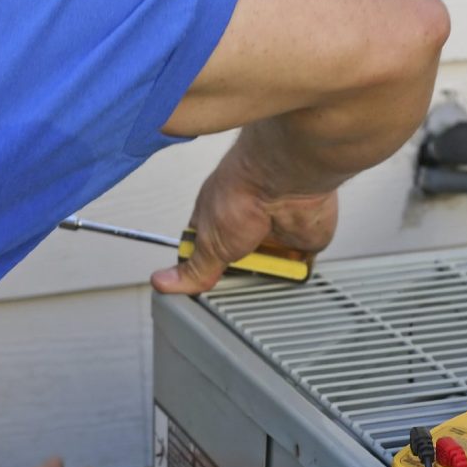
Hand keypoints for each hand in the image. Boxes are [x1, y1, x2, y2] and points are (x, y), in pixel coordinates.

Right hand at [151, 142, 337, 294]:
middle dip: (241, 275)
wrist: (282, 180)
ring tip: (264, 271)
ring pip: (270, 267)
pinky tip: (289, 270)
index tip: (207, 286)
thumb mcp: (209, 243)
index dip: (209, 271)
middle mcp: (247, 225)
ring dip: (269, 273)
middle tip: (240, 280)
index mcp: (218, 221)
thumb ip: (193, 270)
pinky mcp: (302, 239)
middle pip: (241, 264)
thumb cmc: (242, 193)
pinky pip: (301, 265)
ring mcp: (275, 233)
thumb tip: (164, 282)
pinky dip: (297, 271)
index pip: (208, 255)